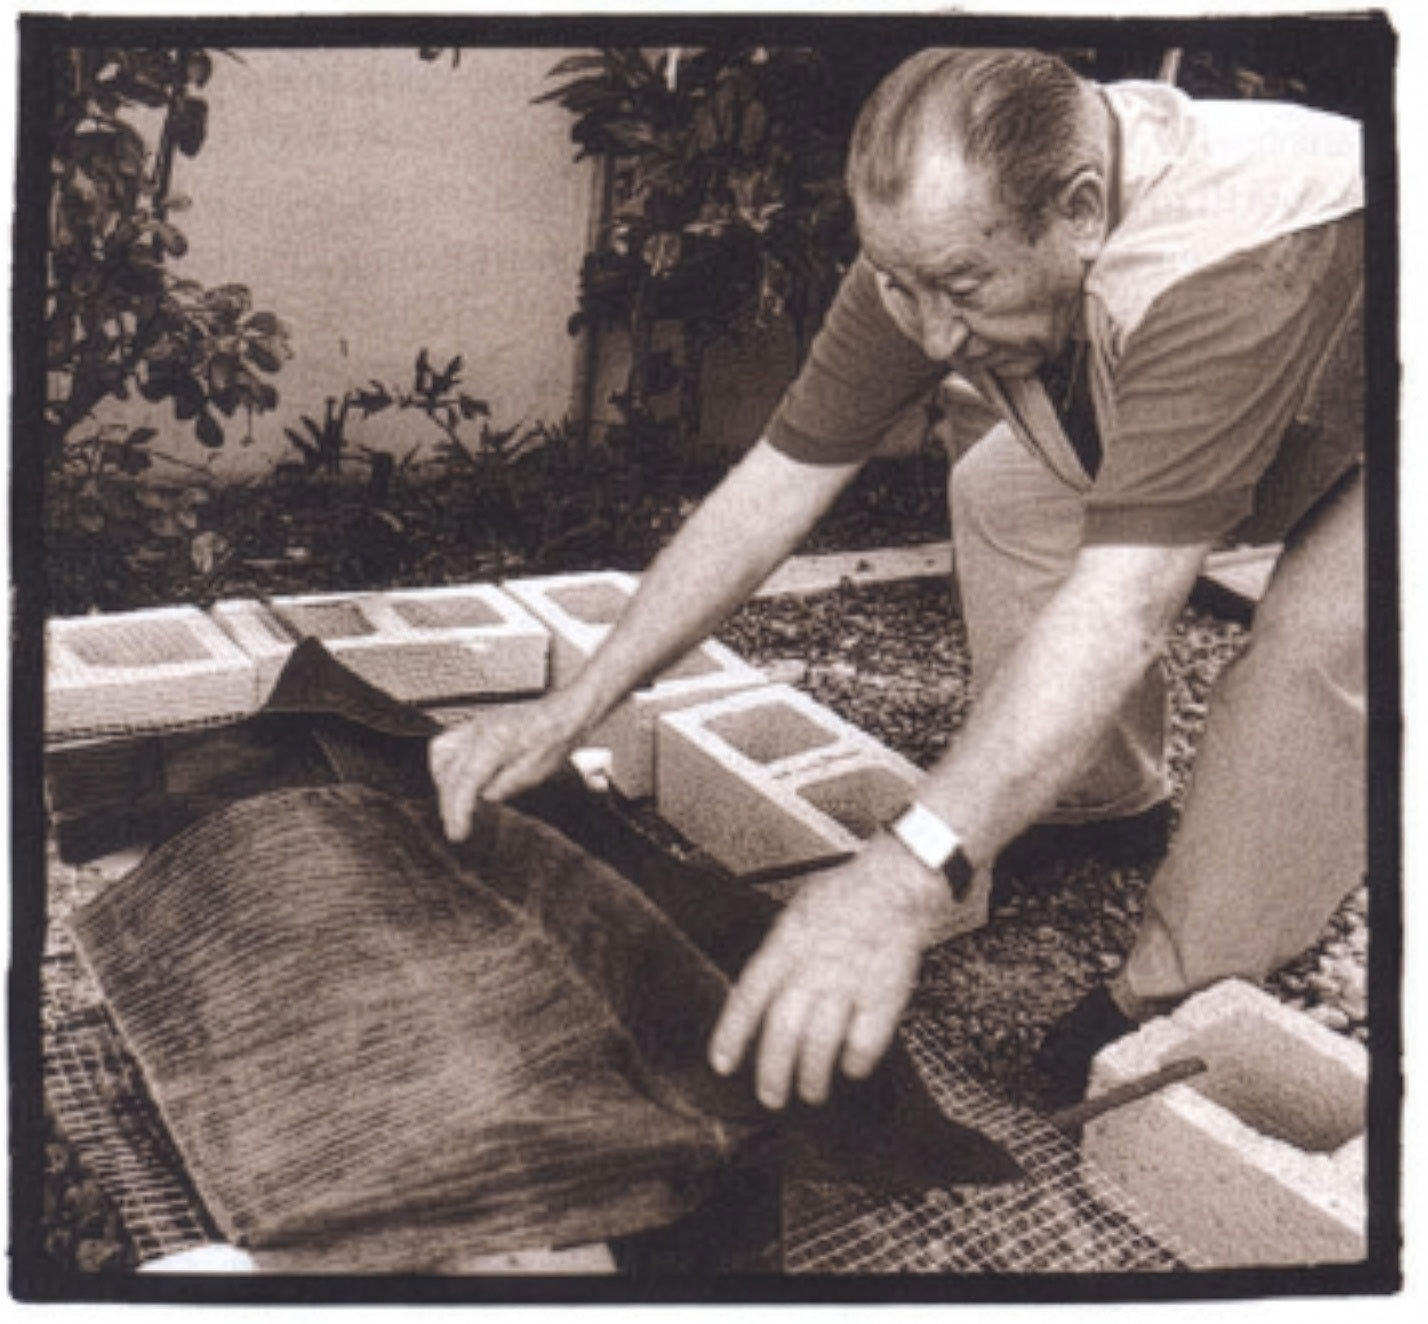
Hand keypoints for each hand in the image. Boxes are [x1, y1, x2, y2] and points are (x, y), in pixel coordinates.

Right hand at [429, 690, 588, 840]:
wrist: (561, 712)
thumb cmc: (554, 739)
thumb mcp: (536, 770)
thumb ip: (507, 785)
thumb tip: (484, 800)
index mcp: (495, 742)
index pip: (466, 781)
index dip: (459, 810)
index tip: (458, 833)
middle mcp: (478, 730)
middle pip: (449, 772)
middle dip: (449, 804)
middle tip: (456, 828)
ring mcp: (474, 724)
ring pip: (440, 755)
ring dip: (443, 783)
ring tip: (455, 805)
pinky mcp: (475, 725)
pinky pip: (447, 743)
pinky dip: (447, 765)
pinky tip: (458, 781)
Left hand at [707, 836, 951, 1109]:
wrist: (897, 883)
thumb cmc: (847, 894)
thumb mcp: (796, 914)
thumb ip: (779, 954)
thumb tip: (759, 992)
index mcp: (786, 944)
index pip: (749, 996)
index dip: (732, 1034)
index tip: (722, 1064)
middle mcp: (812, 966)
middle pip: (784, 1030)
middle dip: (773, 1072)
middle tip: (771, 1097)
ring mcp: (848, 982)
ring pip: (821, 1043)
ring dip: (813, 1076)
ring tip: (811, 1092)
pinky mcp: (884, 995)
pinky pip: (865, 1041)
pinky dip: (856, 1061)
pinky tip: (851, 1068)